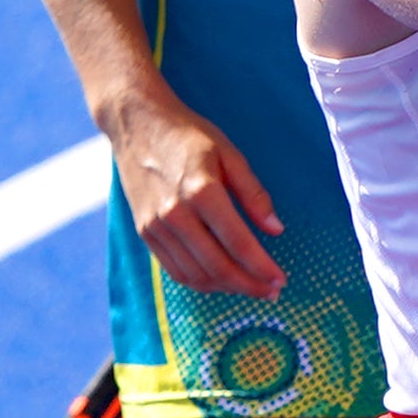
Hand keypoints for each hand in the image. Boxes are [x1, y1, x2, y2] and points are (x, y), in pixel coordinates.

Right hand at [109, 89, 282, 299]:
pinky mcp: (145, 232)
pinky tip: (221, 280)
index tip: (281, 280)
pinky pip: (175, 270)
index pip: (238, 244)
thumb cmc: (188, 136)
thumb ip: (254, 194)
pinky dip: (200, 282)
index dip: (262, 268)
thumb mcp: (229, 154)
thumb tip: (276, 229)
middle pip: (217, 267)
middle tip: (271, 292)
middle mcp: (175, 214)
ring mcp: (156, 226)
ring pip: (195, 275)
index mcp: (202, 191)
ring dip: (226, 288)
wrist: (136, 124)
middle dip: (249, 286)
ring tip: (250, 288)